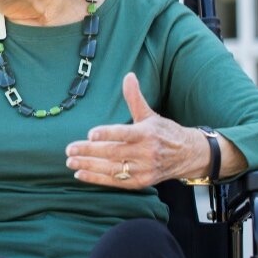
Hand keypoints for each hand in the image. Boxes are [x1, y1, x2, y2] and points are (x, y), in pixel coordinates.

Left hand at [65, 72, 208, 188]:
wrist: (189, 155)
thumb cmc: (164, 132)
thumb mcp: (150, 114)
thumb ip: (135, 98)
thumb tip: (128, 75)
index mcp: (147, 133)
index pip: (124, 133)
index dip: (107, 134)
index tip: (90, 134)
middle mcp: (146, 152)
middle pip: (113, 152)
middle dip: (89, 151)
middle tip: (69, 149)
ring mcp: (144, 169)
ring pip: (112, 169)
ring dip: (89, 166)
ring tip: (70, 162)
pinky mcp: (141, 182)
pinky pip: (116, 181)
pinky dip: (97, 179)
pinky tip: (80, 174)